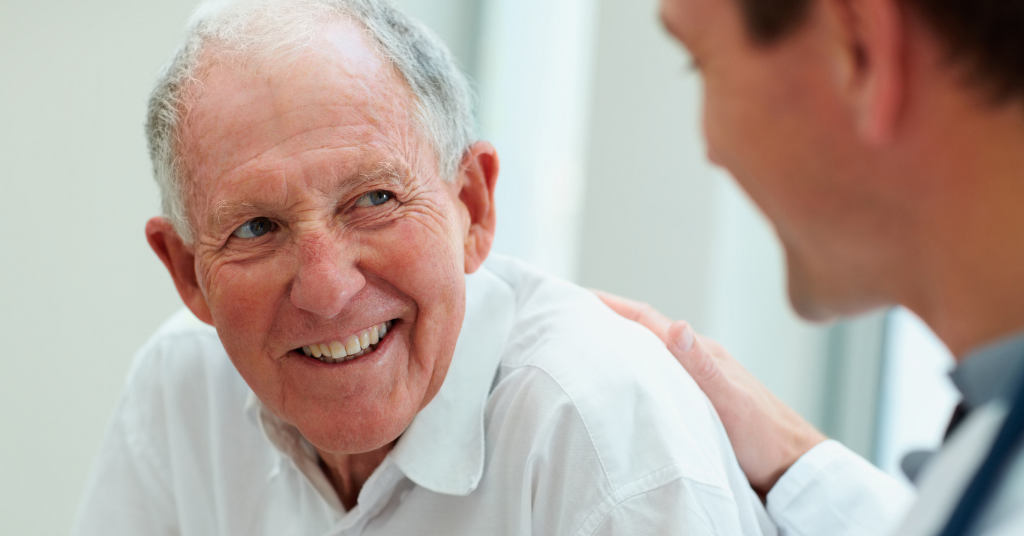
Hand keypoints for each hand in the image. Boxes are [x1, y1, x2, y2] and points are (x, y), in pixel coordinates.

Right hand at [594, 290, 826, 495]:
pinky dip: (633, 370)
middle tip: (568, 319)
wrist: (792, 468)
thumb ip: (703, 366)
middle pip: (643, 331)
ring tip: (584, 346)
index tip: (577, 298)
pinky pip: (656, 375)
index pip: (646, 320)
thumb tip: (677, 326)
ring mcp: (696, 379)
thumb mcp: (730, 402)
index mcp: (700, 352)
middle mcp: (695, 360)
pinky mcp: (696, 400)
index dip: (610, 306)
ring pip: (648, 353)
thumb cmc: (766, 438)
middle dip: (606, 320)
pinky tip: (621, 382)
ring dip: (618, 344)